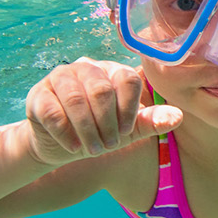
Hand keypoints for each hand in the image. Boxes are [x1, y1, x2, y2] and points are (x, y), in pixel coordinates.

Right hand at [25, 57, 182, 165]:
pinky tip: (73, 147)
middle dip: (107, 124)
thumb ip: (151, 122)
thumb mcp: (128, 131)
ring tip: (92, 150)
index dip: (129, 109)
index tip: (126, 133)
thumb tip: (179, 116)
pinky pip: (53, 112)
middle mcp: (86, 67)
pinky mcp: (38, 94)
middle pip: (101, 90)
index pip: (127, 80)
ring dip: (87, 130)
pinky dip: (66, 133)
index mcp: (112, 71)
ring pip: (76, 100)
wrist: (59, 145)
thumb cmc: (99, 132)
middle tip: (108, 146)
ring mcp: (60, 77)